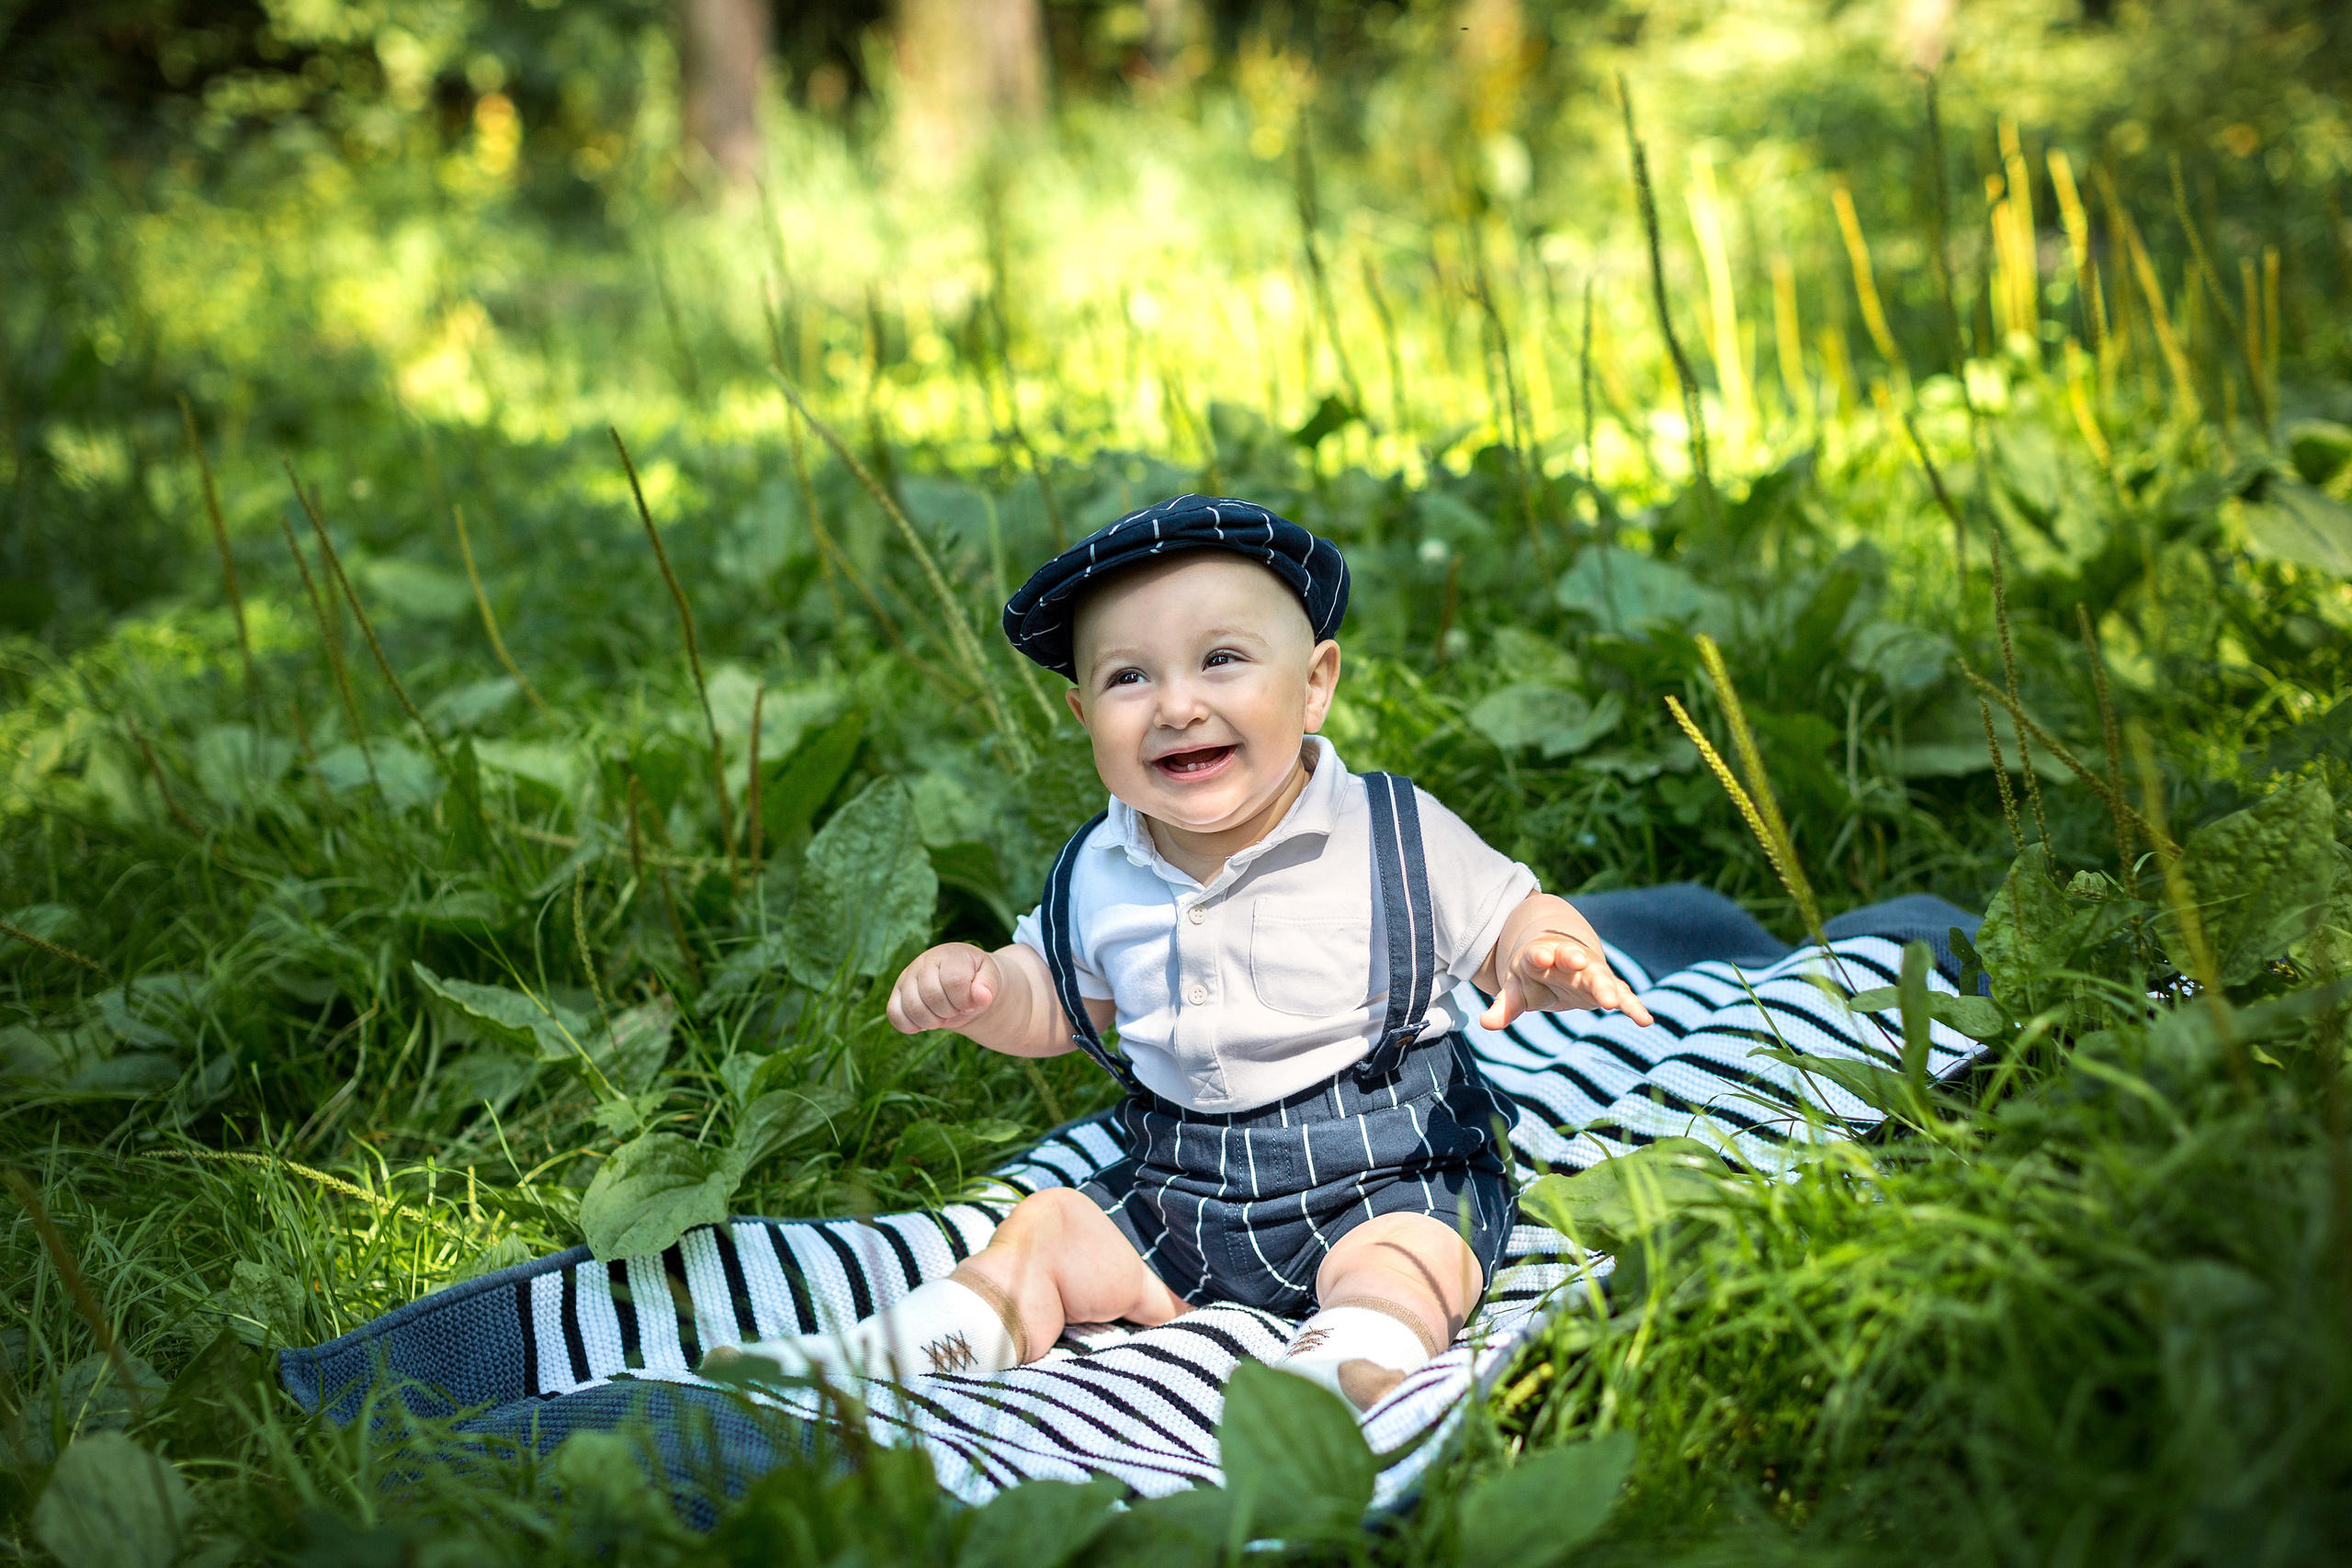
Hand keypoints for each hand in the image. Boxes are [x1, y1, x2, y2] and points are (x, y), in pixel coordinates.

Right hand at [886, 942, 1002, 1035]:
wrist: (962, 982)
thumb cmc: (976, 979)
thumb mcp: (990, 978)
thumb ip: (988, 985)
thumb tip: (982, 997)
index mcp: (948, 954)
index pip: (954, 981)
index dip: (964, 1000)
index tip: (971, 1002)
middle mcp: (923, 962)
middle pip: (932, 996)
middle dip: (950, 1011)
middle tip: (957, 1009)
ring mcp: (907, 977)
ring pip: (912, 1007)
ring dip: (933, 1021)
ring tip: (943, 1016)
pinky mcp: (897, 994)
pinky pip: (894, 1015)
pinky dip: (912, 1026)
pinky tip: (927, 1022)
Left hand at [1479, 929, 1655, 1030]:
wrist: (1560, 955)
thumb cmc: (1534, 974)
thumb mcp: (1516, 989)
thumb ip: (1504, 1005)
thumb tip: (1485, 1023)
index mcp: (1540, 956)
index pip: (1537, 954)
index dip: (1539, 955)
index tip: (1541, 955)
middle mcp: (1567, 959)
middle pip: (1572, 959)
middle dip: (1575, 961)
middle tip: (1577, 961)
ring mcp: (1590, 971)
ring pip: (1599, 976)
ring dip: (1605, 986)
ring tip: (1613, 1001)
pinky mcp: (1607, 985)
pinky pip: (1622, 995)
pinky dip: (1633, 1007)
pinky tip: (1645, 1020)